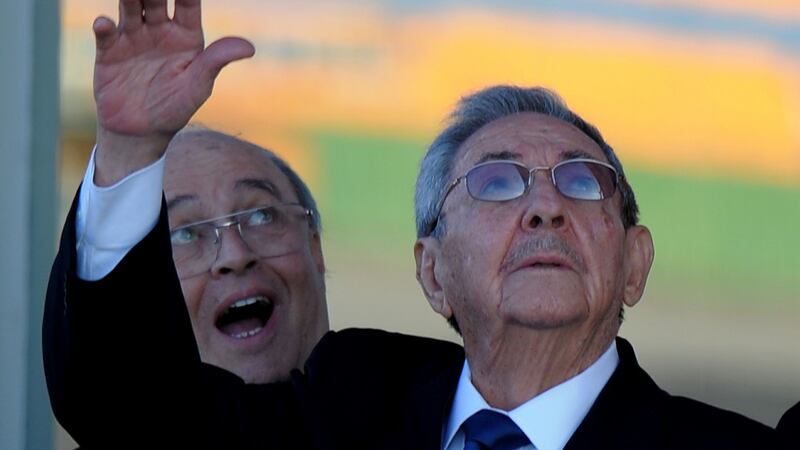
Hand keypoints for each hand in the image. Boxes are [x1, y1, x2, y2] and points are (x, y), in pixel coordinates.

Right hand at [92, 0, 253, 184]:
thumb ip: (217, 61)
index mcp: (185, 35)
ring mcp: (133, 38)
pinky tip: (105, 23)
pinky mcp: (109, 51)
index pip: (187, 3)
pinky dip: (104, 26)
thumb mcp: (199, 85)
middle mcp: (159, 30)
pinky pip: (106, 34)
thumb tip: (250, 48)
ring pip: (130, 9)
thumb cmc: (176, 108)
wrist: (142, 132)